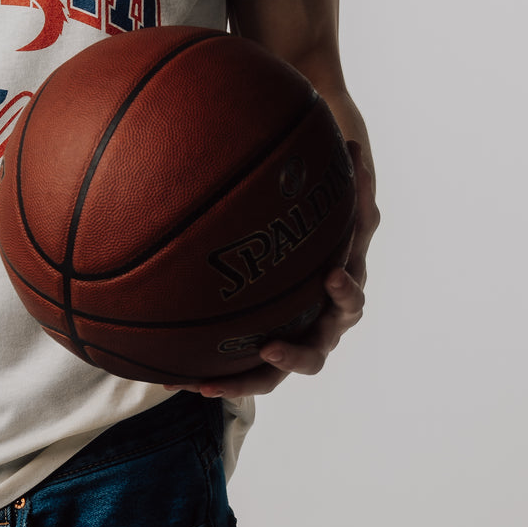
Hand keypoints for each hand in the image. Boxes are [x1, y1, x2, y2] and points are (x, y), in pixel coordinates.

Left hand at [165, 139, 378, 399]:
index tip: (331, 277)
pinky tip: (176, 378)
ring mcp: (292, 343)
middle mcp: (319, 327)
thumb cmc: (330, 228)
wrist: (316, 259)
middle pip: (315, 353)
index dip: (344, 293)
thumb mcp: (338, 206)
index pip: (350, 299)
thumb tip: (351, 142)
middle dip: (294, 354)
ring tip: (210, 383)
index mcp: (341, 293)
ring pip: (273, 374)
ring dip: (244, 381)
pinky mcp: (264, 353)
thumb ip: (345, 182)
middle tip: (270, 345)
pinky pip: (242, 372)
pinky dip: (216, 379)